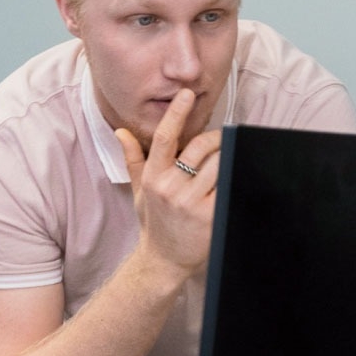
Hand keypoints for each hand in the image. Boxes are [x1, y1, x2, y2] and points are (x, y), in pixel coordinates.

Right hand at [116, 89, 221, 280]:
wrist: (163, 262)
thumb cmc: (154, 222)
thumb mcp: (139, 191)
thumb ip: (132, 159)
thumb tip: (120, 131)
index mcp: (153, 177)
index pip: (165, 138)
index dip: (176, 113)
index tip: (186, 93)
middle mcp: (170, 188)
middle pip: (201, 147)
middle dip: (216, 139)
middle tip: (222, 141)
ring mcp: (191, 203)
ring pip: (219, 163)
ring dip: (227, 157)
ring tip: (227, 160)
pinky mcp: (210, 215)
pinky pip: (228, 185)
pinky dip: (234, 176)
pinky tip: (235, 176)